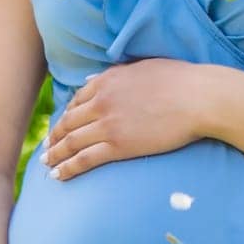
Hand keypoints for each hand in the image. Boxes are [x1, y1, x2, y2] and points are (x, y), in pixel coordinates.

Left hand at [44, 59, 203, 179]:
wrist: (197, 98)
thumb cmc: (178, 80)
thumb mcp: (140, 67)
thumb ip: (115, 74)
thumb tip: (91, 80)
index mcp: (106, 81)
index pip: (76, 101)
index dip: (64, 116)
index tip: (60, 126)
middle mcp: (101, 102)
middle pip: (67, 123)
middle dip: (54, 137)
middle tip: (46, 149)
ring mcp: (108, 125)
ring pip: (71, 142)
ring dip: (55, 155)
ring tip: (47, 164)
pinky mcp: (118, 146)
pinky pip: (84, 159)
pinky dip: (67, 168)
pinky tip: (58, 176)